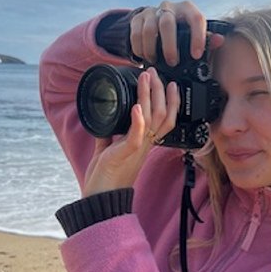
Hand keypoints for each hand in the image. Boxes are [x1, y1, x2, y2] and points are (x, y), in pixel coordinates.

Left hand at [82, 68, 179, 196]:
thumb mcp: (107, 151)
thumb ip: (108, 136)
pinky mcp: (126, 153)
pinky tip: (137, 106)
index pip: (164, 119)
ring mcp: (138, 148)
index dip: (170, 101)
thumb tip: (103, 121)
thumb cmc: (104, 179)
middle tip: (154, 72)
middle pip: (163, 114)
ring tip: (146, 78)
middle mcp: (145, 145)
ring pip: (154, 119)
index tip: (167, 82)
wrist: (100, 199)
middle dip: (160, 90)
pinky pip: (137, 135)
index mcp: (143, 143)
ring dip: (150, 96)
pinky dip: (138, 119)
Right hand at [130, 0, 224, 65]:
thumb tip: (219, 40)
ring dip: (151, 48)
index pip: (196, 19)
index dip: (197, 37)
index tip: (195, 55)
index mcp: (188, 9)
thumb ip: (208, 38)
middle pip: (167, 24)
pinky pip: (135, 33)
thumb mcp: (196, 32)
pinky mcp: (138, 18)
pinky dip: (139, 48)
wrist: (157, 18)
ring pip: (149, 29)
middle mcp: (170, 7)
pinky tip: (144, 56)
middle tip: (172, 62)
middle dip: (169, 46)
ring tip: (155, 61)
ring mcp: (152, 11)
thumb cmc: (181, 28)